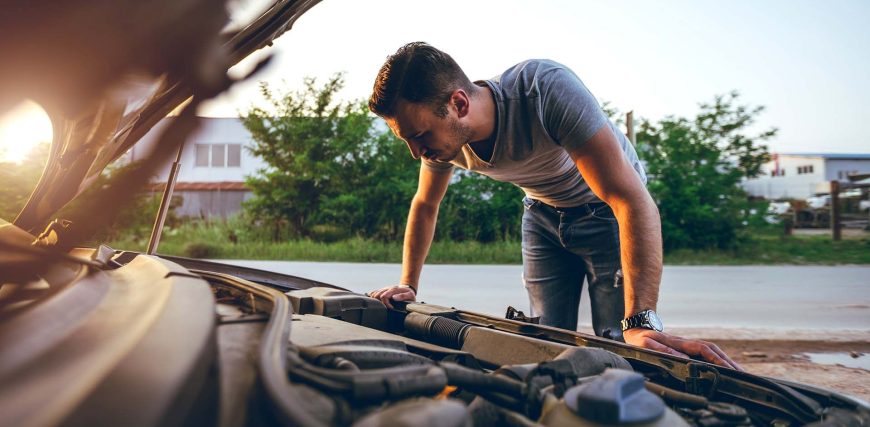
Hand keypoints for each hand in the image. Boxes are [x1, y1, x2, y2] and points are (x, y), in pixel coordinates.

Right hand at [367, 284, 416, 308]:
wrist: (408, 289)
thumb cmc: (409, 294)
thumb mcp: (410, 295)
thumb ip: (403, 296)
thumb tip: (394, 297)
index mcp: (394, 290)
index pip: (384, 296)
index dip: (386, 304)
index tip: (391, 308)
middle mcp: (388, 289)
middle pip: (377, 295)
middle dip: (379, 303)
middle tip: (385, 308)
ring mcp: (385, 289)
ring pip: (374, 293)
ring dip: (376, 300)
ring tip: (381, 306)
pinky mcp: (383, 291)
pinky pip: (374, 292)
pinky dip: (372, 296)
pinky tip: (375, 302)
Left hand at [623, 328, 743, 370]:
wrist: (638, 329)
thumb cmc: (640, 339)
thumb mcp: (647, 344)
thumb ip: (662, 349)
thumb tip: (682, 358)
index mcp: (680, 343)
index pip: (703, 350)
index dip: (716, 358)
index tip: (728, 368)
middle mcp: (687, 343)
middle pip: (713, 350)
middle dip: (728, 362)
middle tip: (743, 374)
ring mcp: (689, 346)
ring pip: (712, 352)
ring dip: (726, 361)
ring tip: (740, 373)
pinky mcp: (688, 350)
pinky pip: (707, 355)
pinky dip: (719, 361)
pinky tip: (726, 368)